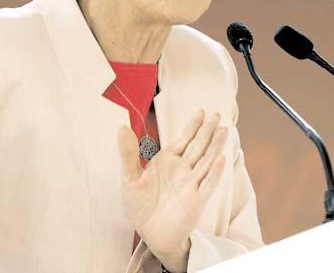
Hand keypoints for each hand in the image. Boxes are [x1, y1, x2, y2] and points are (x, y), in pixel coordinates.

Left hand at [117, 109, 228, 268]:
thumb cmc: (140, 205)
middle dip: (207, 131)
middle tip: (217, 114)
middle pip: (198, 146)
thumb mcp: (129, 177)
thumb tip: (121, 127)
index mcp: (167, 161)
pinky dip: (214, 172)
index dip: (192, 126)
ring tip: (223, 130)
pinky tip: (221, 159)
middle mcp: (182, 170)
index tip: (200, 111)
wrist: (149, 233)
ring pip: (206, 161)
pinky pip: (207, 184)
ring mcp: (191, 184)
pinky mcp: (195, 201)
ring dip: (215, 146)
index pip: (183, 139)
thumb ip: (128, 153)